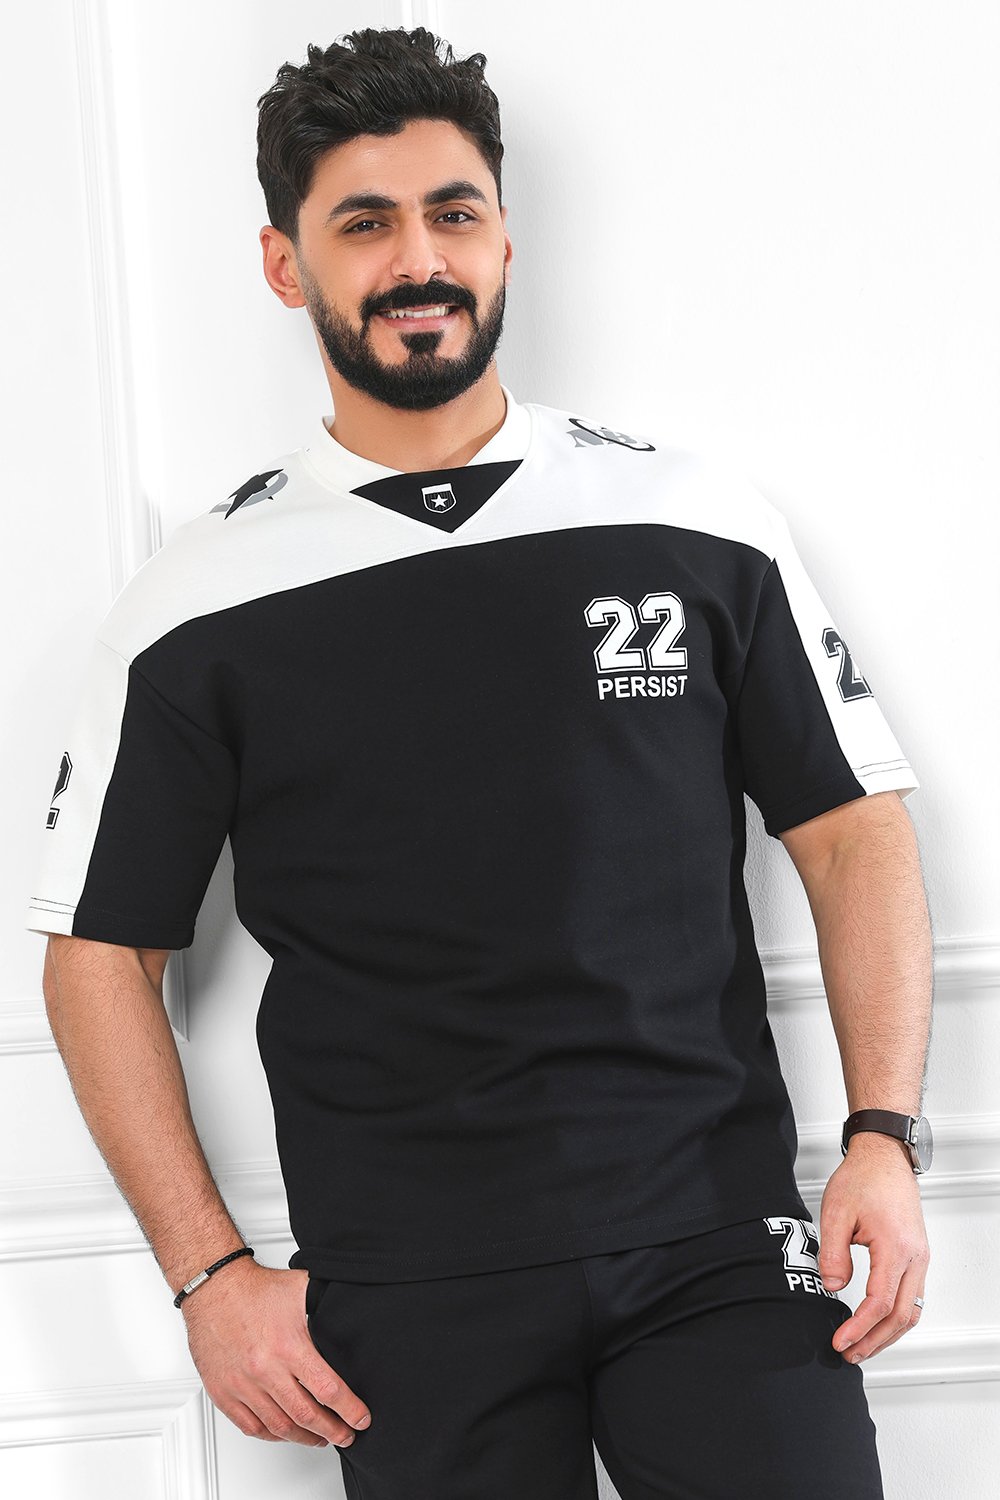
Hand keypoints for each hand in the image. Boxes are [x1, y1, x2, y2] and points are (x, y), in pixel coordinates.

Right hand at [180, 1258, 371, 1446]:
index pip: (327, 1389)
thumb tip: (352, 1307)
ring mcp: (242, 1385)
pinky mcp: (223, 1393)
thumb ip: (326, 1301)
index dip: (350, 1410)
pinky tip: (285, 1433)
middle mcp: (265, 1370)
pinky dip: (272, 1436)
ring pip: (279, 1427)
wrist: (213, 1288)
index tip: (361, 1419)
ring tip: (321, 1437)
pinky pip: (251, 1427)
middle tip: (347, 1436)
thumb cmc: (254, 1289)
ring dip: (305, 1438)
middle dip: (333, 1431)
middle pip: (306, 1416)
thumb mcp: (300, 1288)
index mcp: (288, 1346)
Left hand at [818, 1132, 929, 1363]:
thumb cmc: (863, 1177)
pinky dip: (896, 1317)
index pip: (879, 1303)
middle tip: (850, 1354)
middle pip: (901, 1316)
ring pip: (911, 1310)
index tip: (840, 1341)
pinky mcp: (916, 1255)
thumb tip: (831, 1287)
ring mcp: (920, 1257)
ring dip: (888, 1333)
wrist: (884, 1156)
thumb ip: (833, 1253)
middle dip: (875, 1341)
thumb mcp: (836, 1212)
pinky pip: (912, 1296)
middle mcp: (915, 1257)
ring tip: (862, 1346)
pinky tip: (877, 1322)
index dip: (859, 1327)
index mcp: (896, 1247)